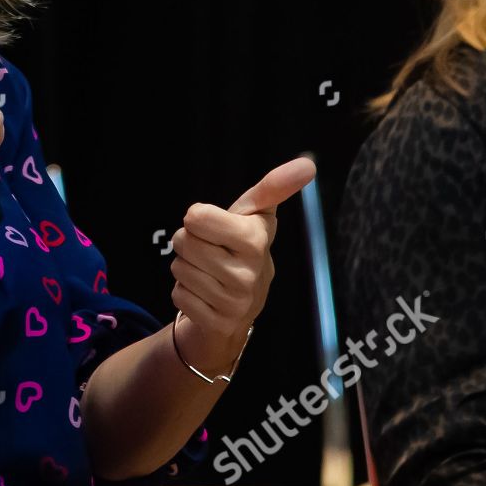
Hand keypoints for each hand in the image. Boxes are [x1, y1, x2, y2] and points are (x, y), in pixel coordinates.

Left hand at [168, 156, 316, 369]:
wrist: (244, 306)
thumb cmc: (244, 248)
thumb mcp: (257, 215)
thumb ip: (273, 187)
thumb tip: (308, 162)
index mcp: (256, 239)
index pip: (195, 216)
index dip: (198, 218)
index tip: (214, 226)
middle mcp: (249, 273)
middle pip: (182, 241)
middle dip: (189, 242)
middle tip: (210, 250)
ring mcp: (235, 302)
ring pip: (178, 269)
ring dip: (187, 267)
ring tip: (209, 271)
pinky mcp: (219, 323)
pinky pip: (178, 296)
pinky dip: (185, 292)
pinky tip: (205, 293)